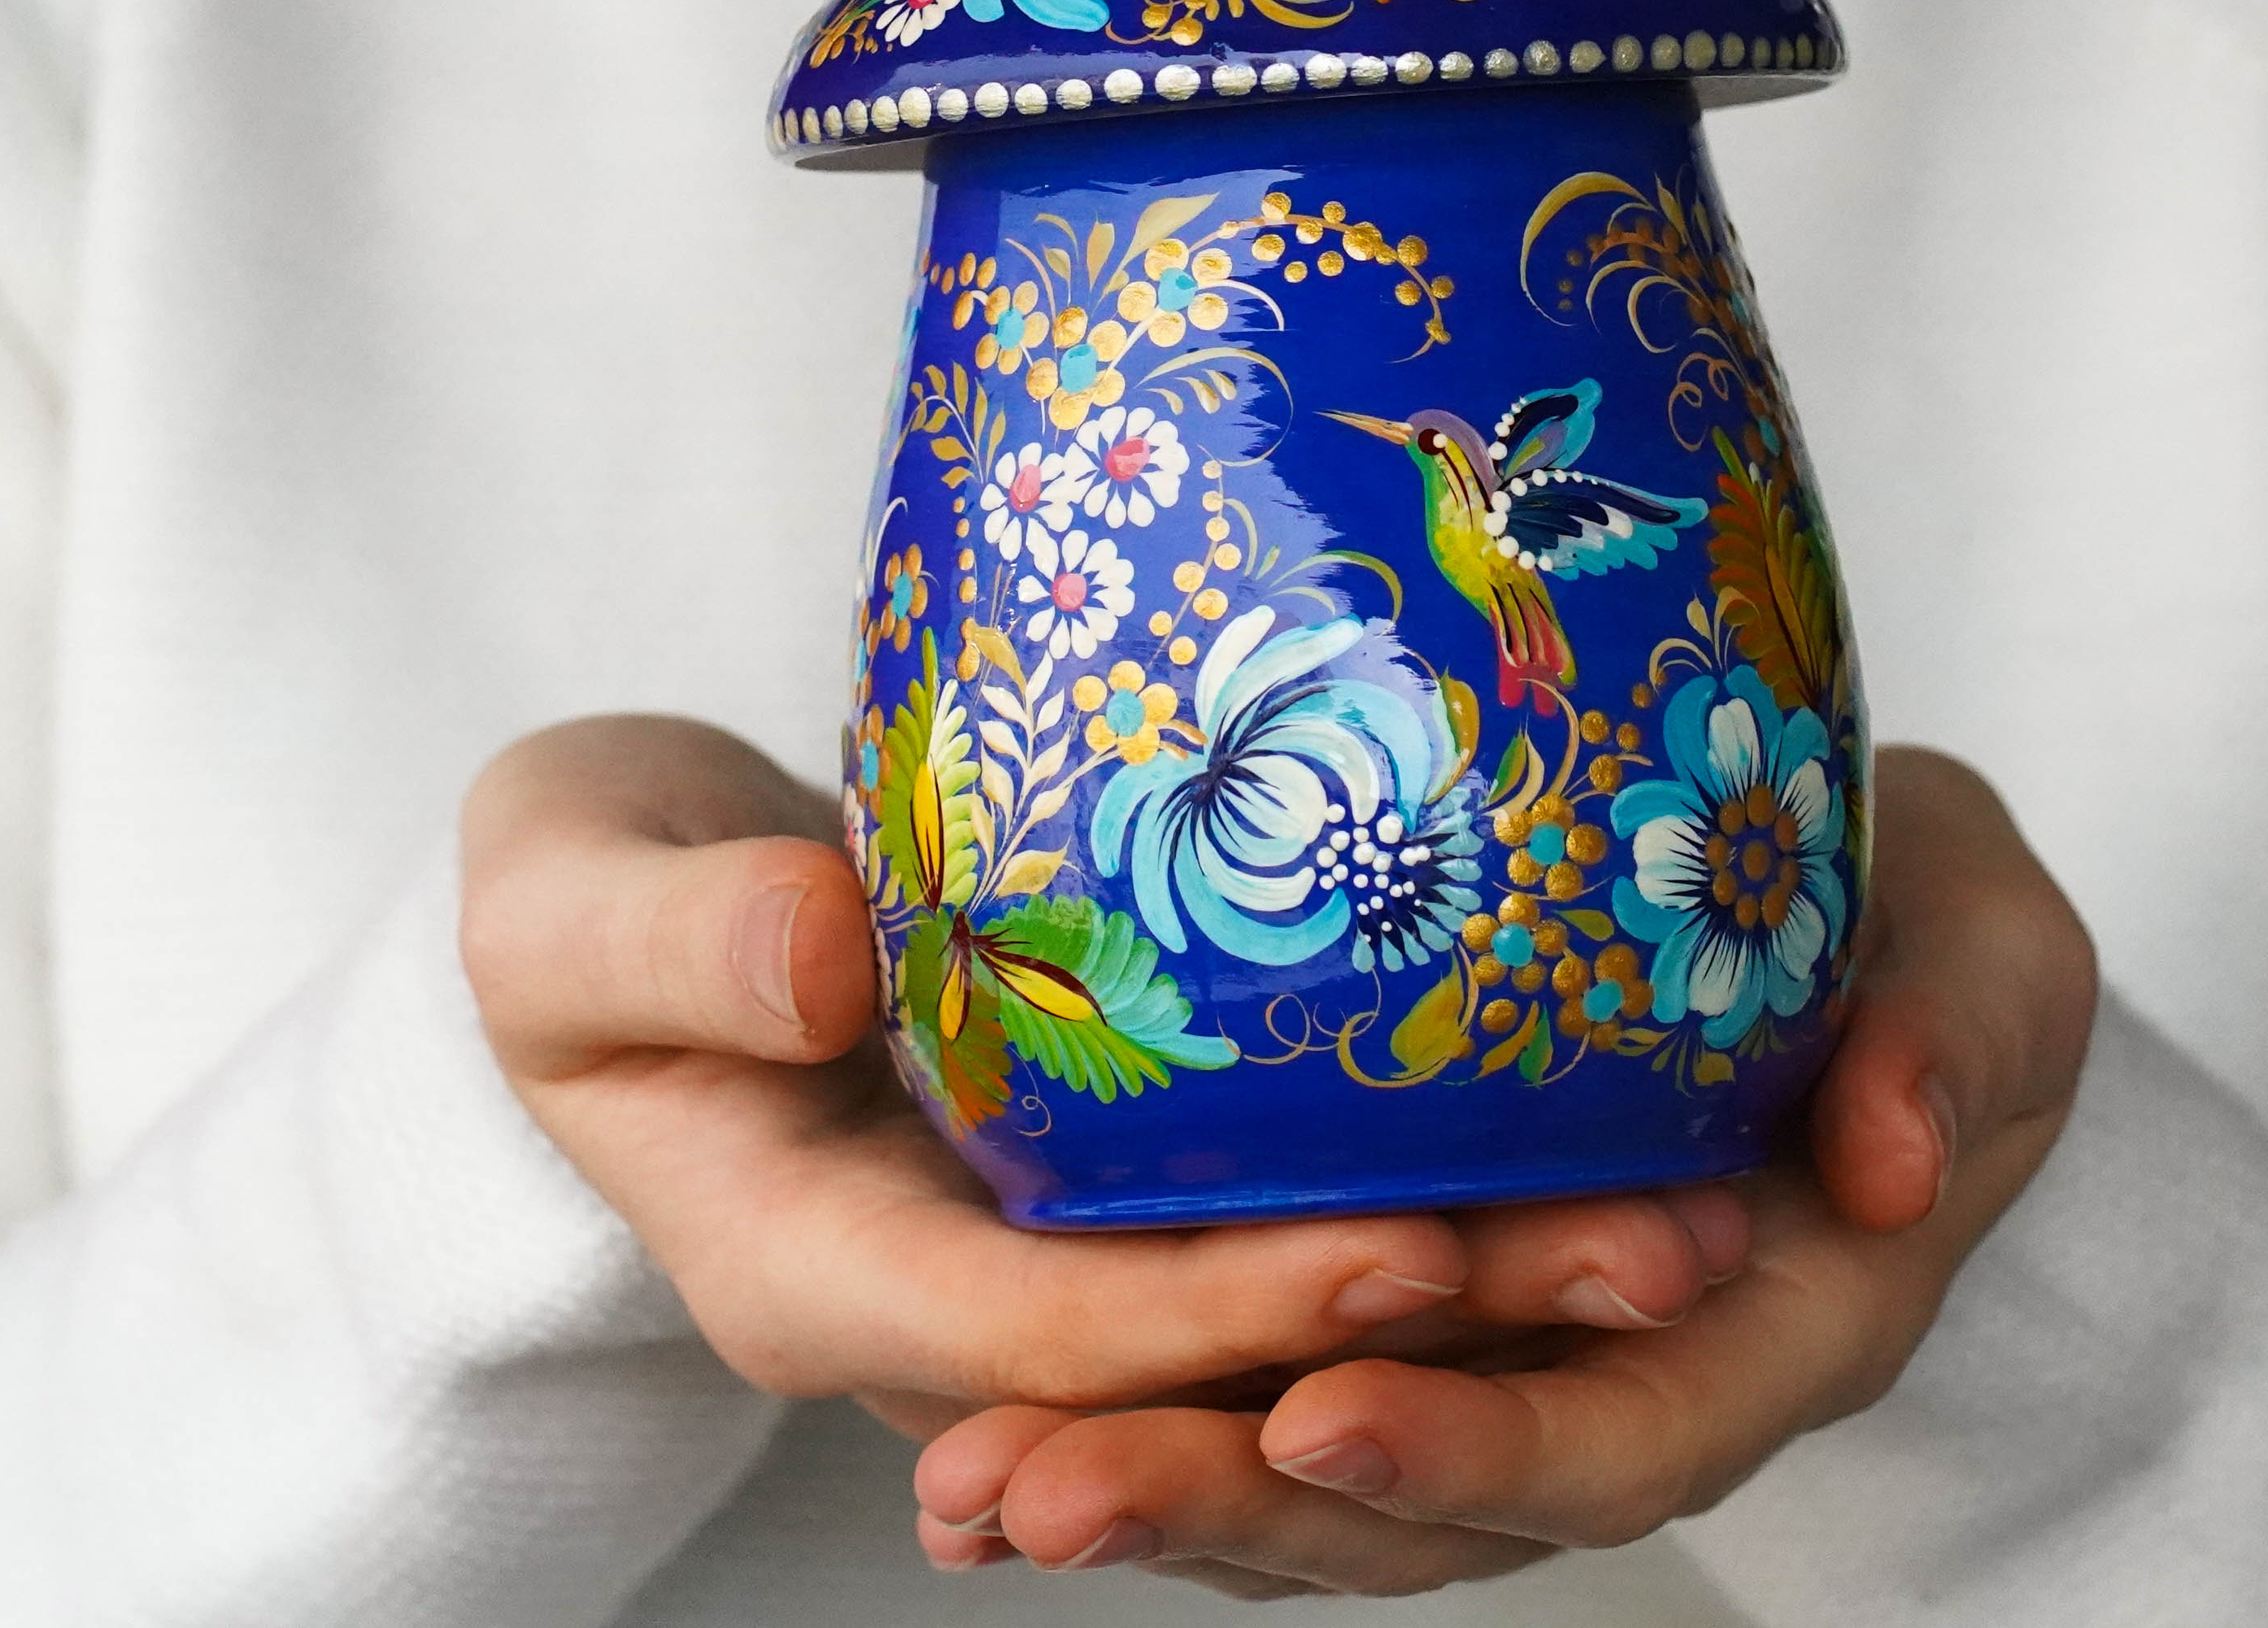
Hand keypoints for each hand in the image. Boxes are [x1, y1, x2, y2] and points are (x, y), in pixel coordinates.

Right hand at [458, 716, 1800, 1431]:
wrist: (601, 933)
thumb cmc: (568, 910)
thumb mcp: (564, 904)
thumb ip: (673, 939)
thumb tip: (821, 955)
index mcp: (815, 1269)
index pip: (1047, 1333)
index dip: (1229, 1310)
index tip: (1415, 1250)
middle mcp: (950, 1305)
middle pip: (1213, 1362)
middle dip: (1441, 1334)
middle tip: (1676, 1249)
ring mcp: (1035, 1256)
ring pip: (1274, 1328)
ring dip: (1486, 1294)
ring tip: (1703, 1212)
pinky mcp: (1097, 1188)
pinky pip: (1271, 1239)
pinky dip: (1424, 1214)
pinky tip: (1587, 1140)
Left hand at [910, 746, 2097, 1599]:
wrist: (1876, 926)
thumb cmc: (1932, 933)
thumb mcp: (1990, 952)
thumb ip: (1958, 1038)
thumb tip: (1898, 1161)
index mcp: (1775, 1322)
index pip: (1623, 1427)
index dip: (1475, 1443)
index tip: (1312, 1411)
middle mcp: (1625, 1372)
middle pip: (1430, 1493)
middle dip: (1235, 1504)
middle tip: (1035, 1494)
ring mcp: (1517, 1349)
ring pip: (1335, 1466)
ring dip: (1157, 1484)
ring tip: (968, 1490)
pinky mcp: (1427, 1296)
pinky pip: (1291, 1378)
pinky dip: (1160, 1408)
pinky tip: (993, 1424)